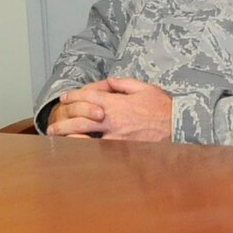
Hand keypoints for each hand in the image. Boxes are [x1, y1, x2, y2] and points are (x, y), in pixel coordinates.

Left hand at [44, 77, 174, 140]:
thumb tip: (108, 81)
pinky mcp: (123, 150)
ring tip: (60, 140)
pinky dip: (89, 149)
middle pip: (82, 119)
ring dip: (72, 138)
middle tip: (53, 126)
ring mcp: (117, 137)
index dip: (73, 97)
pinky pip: (102, 150)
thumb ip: (123, 84)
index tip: (64, 98)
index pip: (89, 98)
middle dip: (65, 121)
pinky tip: (78, 150)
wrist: (179, 126)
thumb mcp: (144, 88)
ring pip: (88, 137)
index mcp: (117, 103)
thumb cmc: (163, 108)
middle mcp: (113, 120)